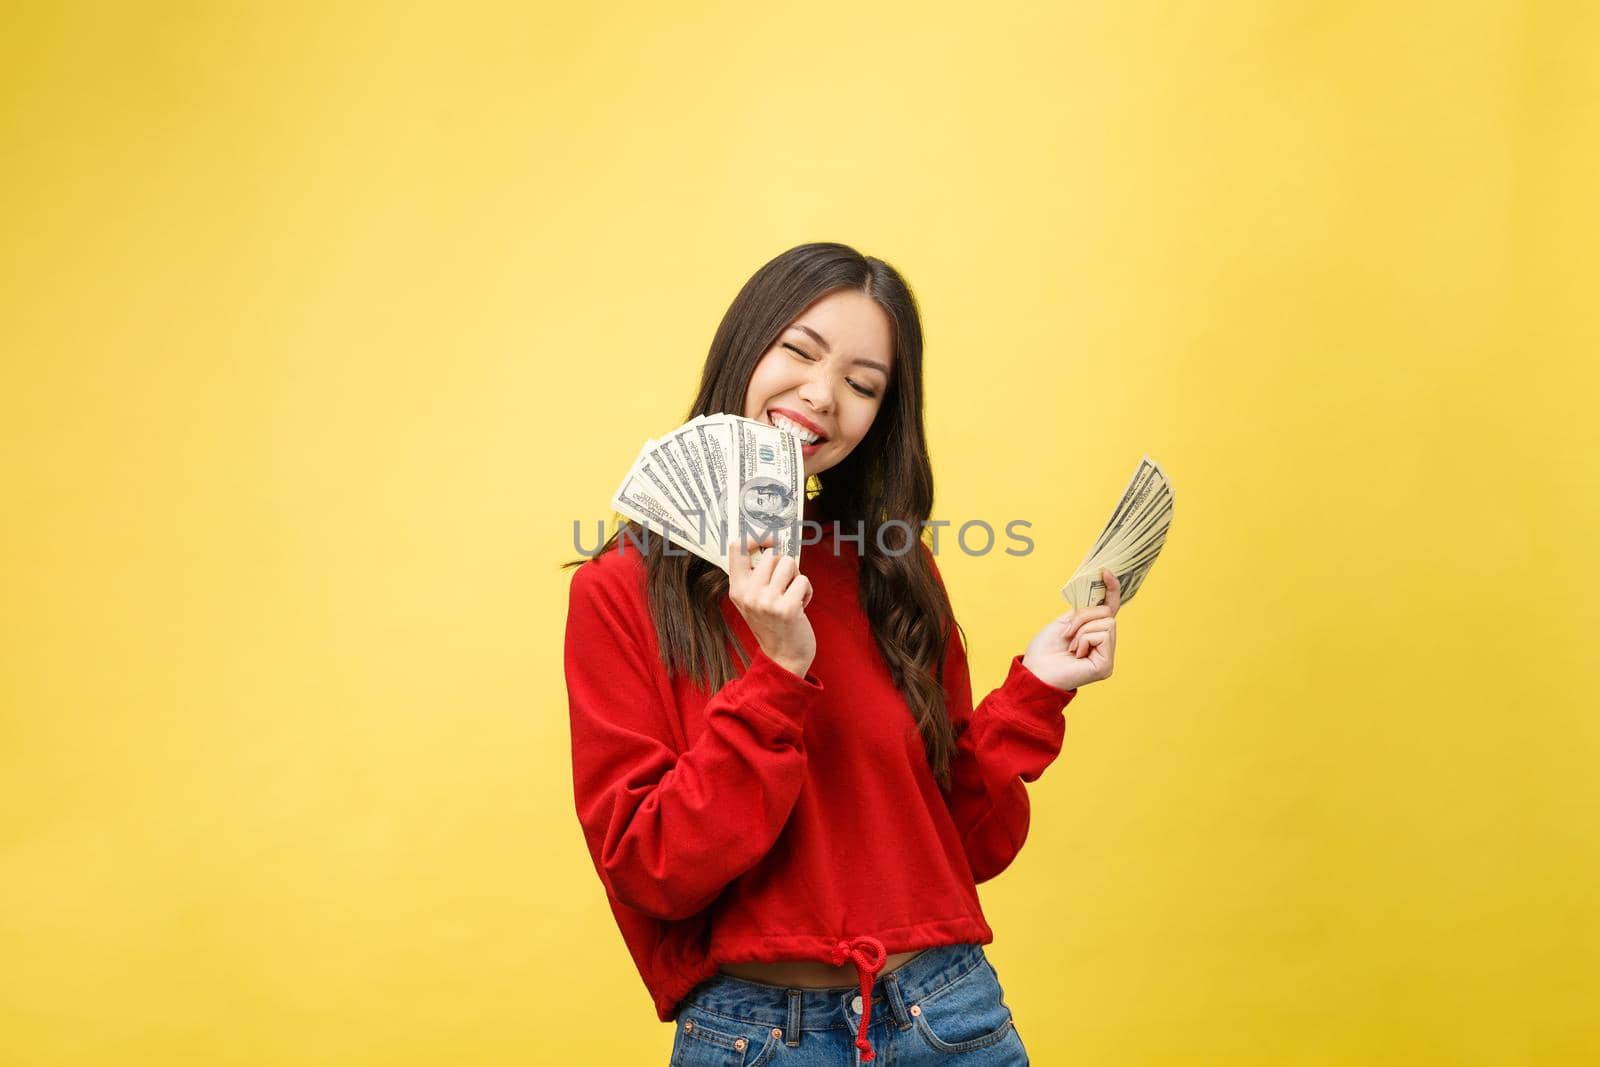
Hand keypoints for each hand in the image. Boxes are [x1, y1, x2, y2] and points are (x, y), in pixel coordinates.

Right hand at [727, 535, 814, 677]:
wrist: (783, 657)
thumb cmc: (773, 624)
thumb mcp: (754, 600)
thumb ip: (756, 575)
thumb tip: (772, 543)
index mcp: (737, 589)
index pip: (736, 548)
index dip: (755, 537)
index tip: (770, 539)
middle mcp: (748, 594)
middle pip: (772, 554)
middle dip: (785, 566)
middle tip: (785, 586)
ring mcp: (766, 601)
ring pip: (789, 563)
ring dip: (797, 578)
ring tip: (792, 596)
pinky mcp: (786, 608)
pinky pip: (803, 580)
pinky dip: (807, 592)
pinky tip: (800, 607)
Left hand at [1021, 568, 1119, 691]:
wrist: (1035, 671)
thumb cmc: (1045, 650)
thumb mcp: (1065, 622)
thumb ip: (1085, 612)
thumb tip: (1101, 598)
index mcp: (1095, 634)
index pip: (1110, 609)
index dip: (1111, 590)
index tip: (1105, 572)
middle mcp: (1105, 645)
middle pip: (1107, 613)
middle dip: (1083, 617)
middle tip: (1067, 633)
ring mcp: (1107, 656)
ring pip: (1106, 622)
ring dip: (1081, 630)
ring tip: (1070, 646)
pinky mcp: (1106, 665)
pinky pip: (1102, 635)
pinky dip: (1084, 640)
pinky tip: (1076, 654)